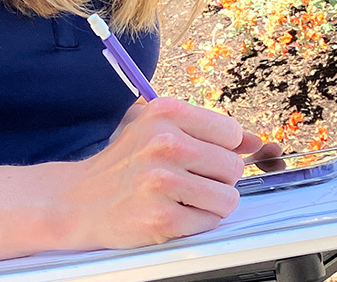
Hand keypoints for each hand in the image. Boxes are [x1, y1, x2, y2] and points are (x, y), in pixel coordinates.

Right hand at [53, 98, 268, 249]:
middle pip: (233, 167)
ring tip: (182, 198)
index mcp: (166, 112)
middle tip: (188, 181)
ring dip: (211, 204)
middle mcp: (164, 144)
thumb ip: (209, 132)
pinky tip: (171, 213)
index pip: (231, 132)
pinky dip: (196, 223)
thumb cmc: (124, 165)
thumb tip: (257, 142)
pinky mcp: (161, 219)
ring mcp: (162, 183)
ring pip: (228, 198)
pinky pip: (209, 222)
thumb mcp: (158, 130)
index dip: (221, 149)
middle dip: (218, 179)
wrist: (78, 202)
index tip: (200, 157)